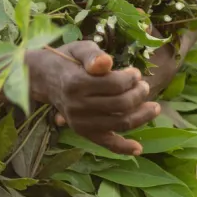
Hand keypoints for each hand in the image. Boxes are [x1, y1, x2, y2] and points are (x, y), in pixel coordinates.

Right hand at [29, 40, 159, 155]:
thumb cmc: (66, 60)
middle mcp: (77, 106)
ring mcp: (79, 122)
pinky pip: (105, 143)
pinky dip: (123, 148)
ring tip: (152, 106)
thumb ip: (93, 54)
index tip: (135, 73)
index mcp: (76, 83)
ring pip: (120, 124)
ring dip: (141, 116)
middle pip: (121, 105)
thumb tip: (107, 63)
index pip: (115, 85)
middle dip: (139, 94)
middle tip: (144, 86)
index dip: (131, 78)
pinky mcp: (82, 131)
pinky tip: (138, 148)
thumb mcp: (78, 48)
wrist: (43, 78)